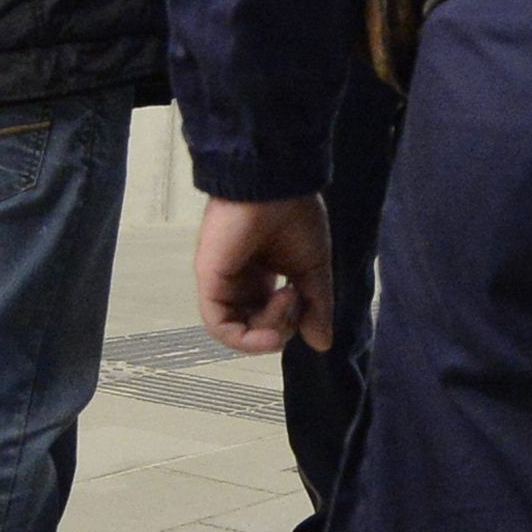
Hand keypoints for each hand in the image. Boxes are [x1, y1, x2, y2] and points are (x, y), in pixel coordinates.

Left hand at [197, 195, 334, 354]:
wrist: (276, 186)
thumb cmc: (295, 215)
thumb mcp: (314, 269)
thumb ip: (316, 307)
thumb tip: (322, 344)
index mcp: (262, 274)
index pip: (270, 316)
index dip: (291, 321)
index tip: (306, 300)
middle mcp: (239, 281)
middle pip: (255, 327)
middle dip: (283, 325)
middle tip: (297, 297)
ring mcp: (223, 282)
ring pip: (238, 331)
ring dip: (269, 331)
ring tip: (288, 301)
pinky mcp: (210, 282)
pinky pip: (220, 327)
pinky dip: (246, 340)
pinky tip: (272, 333)